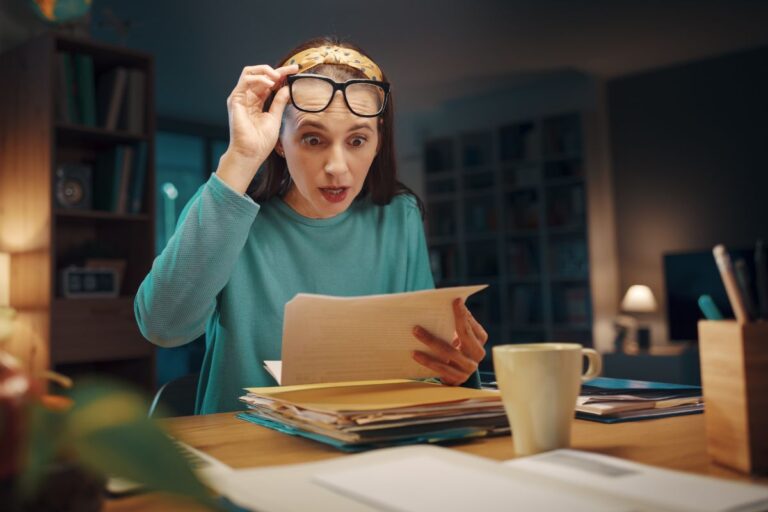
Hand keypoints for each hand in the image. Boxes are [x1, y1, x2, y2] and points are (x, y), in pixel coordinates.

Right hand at [217, 64, 297, 192]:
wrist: (251, 153)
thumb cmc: (261, 141)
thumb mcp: (275, 117)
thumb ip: (279, 102)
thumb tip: (287, 88)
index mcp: (256, 102)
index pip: (268, 83)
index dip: (281, 75)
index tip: (295, 71)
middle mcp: (247, 98)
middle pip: (260, 75)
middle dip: (276, 70)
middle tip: (290, 70)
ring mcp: (240, 97)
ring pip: (249, 72)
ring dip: (266, 71)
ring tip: (278, 77)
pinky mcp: (235, 99)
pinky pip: (245, 80)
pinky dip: (259, 78)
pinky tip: (270, 84)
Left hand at [412, 299, 488, 384]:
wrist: (457, 374)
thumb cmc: (457, 347)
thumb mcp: (460, 336)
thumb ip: (457, 323)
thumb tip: (449, 304)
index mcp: (480, 339)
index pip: (471, 325)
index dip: (464, 314)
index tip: (456, 301)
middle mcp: (478, 353)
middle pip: (464, 336)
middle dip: (451, 322)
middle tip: (438, 307)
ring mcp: (469, 367)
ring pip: (449, 352)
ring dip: (431, 341)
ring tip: (416, 331)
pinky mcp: (458, 378)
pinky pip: (441, 368)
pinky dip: (427, 360)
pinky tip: (415, 354)